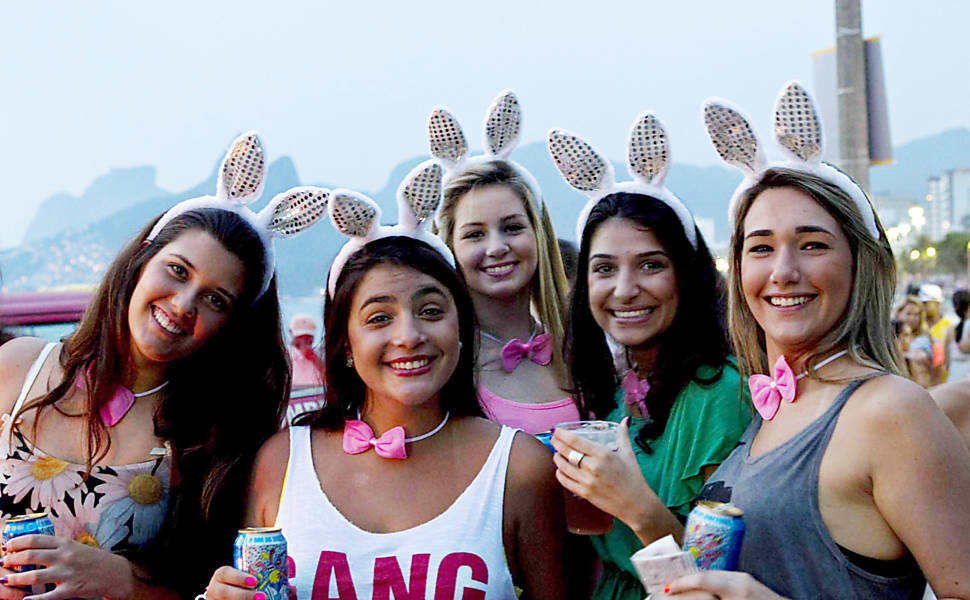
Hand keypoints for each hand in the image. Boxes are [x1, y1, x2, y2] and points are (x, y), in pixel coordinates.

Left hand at [2, 534, 132, 599]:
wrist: (116, 573)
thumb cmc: (94, 560)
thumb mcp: (76, 547)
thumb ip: (57, 547)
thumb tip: (32, 548)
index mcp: (66, 544)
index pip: (35, 539)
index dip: (17, 542)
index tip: (7, 546)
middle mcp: (65, 556)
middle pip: (30, 555)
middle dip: (12, 559)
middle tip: (4, 562)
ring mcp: (68, 573)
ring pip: (34, 575)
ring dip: (16, 578)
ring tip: (7, 580)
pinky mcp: (71, 590)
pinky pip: (47, 596)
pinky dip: (33, 599)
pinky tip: (25, 599)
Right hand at [205, 565, 296, 599]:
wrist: (229, 596)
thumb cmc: (240, 585)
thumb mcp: (248, 578)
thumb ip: (266, 578)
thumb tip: (292, 589)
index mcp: (221, 576)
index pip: (225, 573)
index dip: (239, 577)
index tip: (255, 581)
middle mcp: (214, 589)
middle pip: (224, 592)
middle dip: (243, 595)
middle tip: (261, 597)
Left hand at [551, 418, 658, 529]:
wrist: (636, 504)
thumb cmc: (633, 478)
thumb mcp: (628, 454)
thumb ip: (623, 435)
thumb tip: (625, 420)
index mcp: (603, 454)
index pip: (575, 441)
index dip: (562, 434)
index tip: (557, 430)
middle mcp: (593, 467)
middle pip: (566, 452)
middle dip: (556, 443)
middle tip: (553, 438)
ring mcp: (587, 481)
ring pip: (563, 466)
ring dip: (557, 458)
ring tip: (557, 453)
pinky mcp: (584, 493)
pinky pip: (565, 481)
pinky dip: (560, 474)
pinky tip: (560, 469)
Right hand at [666, 571, 787, 599]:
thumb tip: (694, 596)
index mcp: (736, 589)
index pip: (703, 579)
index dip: (683, 583)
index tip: (669, 588)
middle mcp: (740, 579)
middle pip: (707, 573)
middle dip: (688, 580)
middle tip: (672, 587)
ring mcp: (745, 577)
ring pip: (716, 574)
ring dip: (700, 581)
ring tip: (686, 589)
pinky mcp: (749, 580)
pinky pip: (724, 577)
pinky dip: (712, 582)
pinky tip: (707, 591)